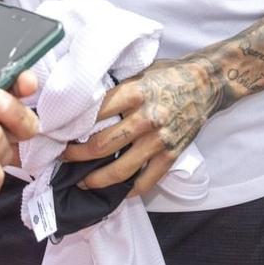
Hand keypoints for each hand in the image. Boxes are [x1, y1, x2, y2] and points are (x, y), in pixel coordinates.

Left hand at [62, 58, 216, 196]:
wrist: (206, 83)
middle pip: (101, 145)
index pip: (94, 114)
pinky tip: (114, 191)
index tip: (57, 132)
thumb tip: (83, 104)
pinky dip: (127, 190)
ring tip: (81, 181)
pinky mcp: (171, 155)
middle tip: (62, 158)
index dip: (72, 125)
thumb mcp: (139, 73)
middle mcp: (146, 118)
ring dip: (95, 179)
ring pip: (119, 169)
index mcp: (134, 93)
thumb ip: (116, 91)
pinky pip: (145, 181)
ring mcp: (159, 140)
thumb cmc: (168, 75)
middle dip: (76, 155)